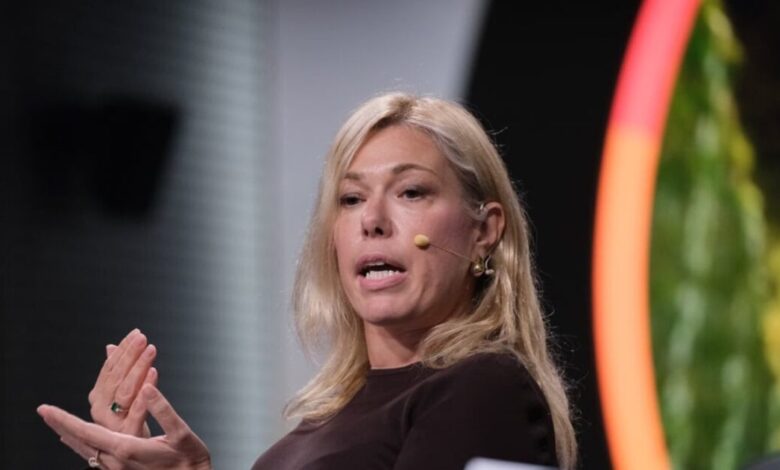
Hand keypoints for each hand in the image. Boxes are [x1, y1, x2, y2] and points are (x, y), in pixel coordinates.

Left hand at [38, 384, 210, 469]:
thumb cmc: (190, 461)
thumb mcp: (182, 433)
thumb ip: (163, 410)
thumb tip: (147, 388)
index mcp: (126, 449)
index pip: (86, 432)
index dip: (64, 419)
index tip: (46, 409)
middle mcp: (117, 461)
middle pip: (80, 442)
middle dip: (61, 425)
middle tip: (44, 412)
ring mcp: (119, 468)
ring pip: (87, 451)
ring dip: (71, 434)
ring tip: (58, 424)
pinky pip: (96, 457)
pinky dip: (84, 445)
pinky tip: (84, 444)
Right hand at [89, 329, 157, 436]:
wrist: (135, 457)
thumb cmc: (129, 424)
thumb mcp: (122, 397)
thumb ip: (116, 373)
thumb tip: (111, 347)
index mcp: (99, 398)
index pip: (109, 368)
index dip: (123, 350)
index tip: (136, 333)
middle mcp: (101, 410)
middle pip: (115, 377)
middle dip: (129, 355)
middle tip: (143, 338)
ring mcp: (113, 423)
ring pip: (125, 392)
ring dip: (138, 368)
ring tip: (150, 352)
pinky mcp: (129, 435)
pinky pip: (136, 412)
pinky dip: (145, 393)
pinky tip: (154, 374)